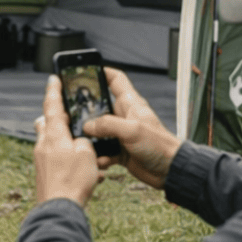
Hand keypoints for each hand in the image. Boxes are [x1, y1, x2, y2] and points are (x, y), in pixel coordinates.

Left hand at [34, 76, 102, 206]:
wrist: (59, 209)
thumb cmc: (74, 180)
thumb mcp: (87, 154)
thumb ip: (84, 141)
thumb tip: (79, 142)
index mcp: (54, 135)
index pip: (52, 106)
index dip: (54, 90)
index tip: (53, 78)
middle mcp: (43, 145)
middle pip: (46, 123)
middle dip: (56, 118)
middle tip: (70, 116)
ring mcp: (41, 160)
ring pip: (52, 142)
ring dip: (66, 142)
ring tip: (86, 151)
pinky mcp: (44, 174)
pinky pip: (56, 160)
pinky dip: (69, 161)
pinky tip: (87, 173)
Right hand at [82, 68, 180, 189]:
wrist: (169, 170)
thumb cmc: (160, 145)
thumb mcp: (133, 130)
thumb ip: (108, 125)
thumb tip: (88, 125)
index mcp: (130, 104)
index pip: (115, 79)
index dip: (101, 72)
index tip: (85, 71)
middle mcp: (123, 116)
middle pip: (100, 106)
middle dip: (86, 110)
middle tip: (72, 112)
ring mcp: (121, 134)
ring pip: (98, 131)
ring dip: (91, 138)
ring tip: (84, 142)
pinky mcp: (120, 150)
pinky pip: (103, 151)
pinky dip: (100, 156)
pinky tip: (101, 160)